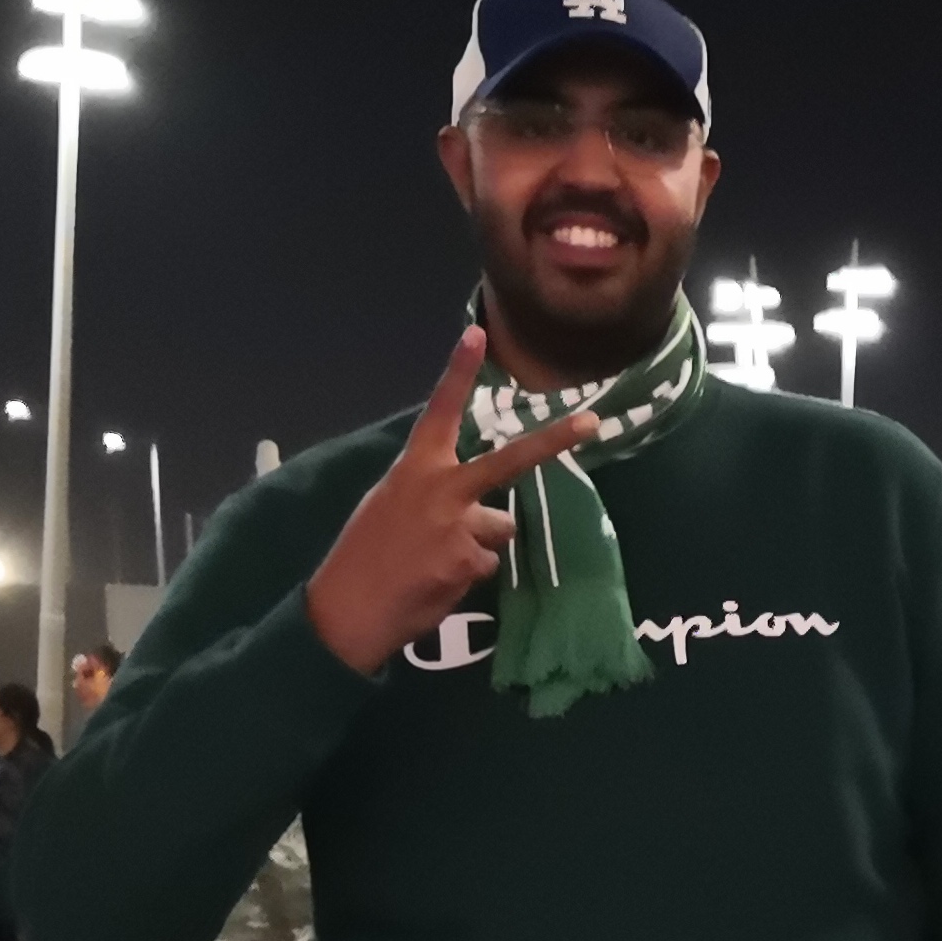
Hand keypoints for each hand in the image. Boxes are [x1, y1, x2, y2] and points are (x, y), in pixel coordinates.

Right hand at [303, 328, 597, 675]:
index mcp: (414, 467)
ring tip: (439, 559)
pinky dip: (470, 574)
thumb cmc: (365, 553)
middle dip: (554, 440)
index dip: (458, 372)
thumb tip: (466, 497)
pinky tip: (438, 581)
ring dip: (480, 542)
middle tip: (593, 422)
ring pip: (501, 526)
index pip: (440, 410)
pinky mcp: (469, 561)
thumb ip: (430, 489)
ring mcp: (459, 525)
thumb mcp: (388, 503)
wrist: (348, 608)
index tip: (476, 332)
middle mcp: (441, 487)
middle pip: (510, 460)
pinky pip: (489, 563)